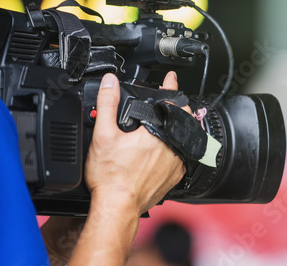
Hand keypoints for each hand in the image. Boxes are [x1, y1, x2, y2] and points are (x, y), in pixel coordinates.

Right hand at [66, 72, 186, 265]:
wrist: (117, 207)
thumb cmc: (111, 178)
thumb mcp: (103, 135)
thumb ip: (107, 104)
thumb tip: (110, 82)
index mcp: (158, 134)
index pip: (170, 102)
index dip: (170, 86)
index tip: (171, 78)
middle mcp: (172, 148)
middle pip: (182, 119)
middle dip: (176, 107)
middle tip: (168, 99)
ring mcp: (176, 164)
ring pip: (183, 137)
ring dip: (177, 127)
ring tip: (166, 120)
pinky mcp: (175, 177)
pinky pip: (182, 156)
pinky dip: (176, 146)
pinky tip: (165, 146)